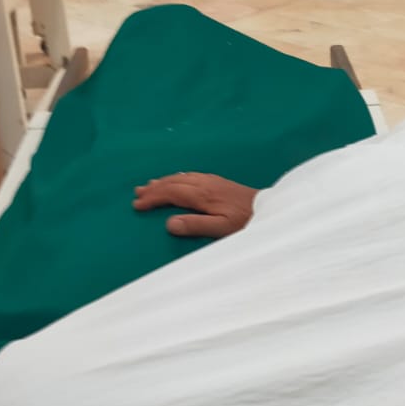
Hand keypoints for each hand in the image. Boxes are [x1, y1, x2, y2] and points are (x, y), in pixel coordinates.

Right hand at [133, 173, 257, 238]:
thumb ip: (195, 226)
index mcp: (202, 195)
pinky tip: (176, 180)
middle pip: (173, 182)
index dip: (153, 198)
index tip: (138, 205)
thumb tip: (169, 224)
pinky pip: (190, 175)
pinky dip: (177, 178)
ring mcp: (211, 180)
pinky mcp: (218, 181)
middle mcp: (204, 184)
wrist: (267, 209)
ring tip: (149, 185)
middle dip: (154, 188)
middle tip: (137, 194)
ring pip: (181, 177)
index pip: (171, 193)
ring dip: (163, 181)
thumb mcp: (221, 229)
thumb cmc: (244, 222)